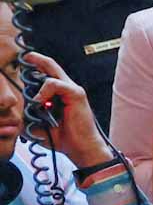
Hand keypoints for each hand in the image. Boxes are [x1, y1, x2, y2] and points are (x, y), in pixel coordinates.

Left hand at [20, 53, 110, 168]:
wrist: (81, 148)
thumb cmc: (64, 139)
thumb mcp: (38, 125)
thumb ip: (29, 114)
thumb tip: (19, 108)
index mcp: (60, 95)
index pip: (46, 75)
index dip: (35, 67)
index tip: (23, 64)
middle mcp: (67, 89)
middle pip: (50, 66)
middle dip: (36, 59)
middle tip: (25, 56)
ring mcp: (73, 90)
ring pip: (51, 72)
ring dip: (37, 82)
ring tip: (34, 100)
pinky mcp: (76, 94)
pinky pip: (55, 84)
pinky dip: (44, 91)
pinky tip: (39, 102)